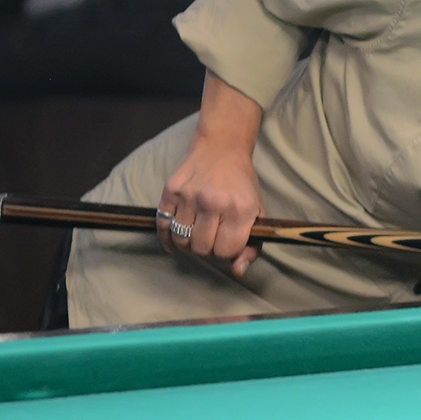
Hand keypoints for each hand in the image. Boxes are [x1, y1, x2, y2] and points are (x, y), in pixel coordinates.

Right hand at [157, 74, 266, 277]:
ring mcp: (189, 196)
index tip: (228, 244)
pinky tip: (175, 242)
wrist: (221, 147)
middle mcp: (213, 202)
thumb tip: (238, 272)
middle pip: (203, 249)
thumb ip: (252, 245)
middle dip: (208, 249)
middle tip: (212, 238)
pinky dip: (168, 240)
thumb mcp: (257, 211)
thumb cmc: (241, 184)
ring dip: (189, 244)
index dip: (227, 253)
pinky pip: (162, 227)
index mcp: (240, 208)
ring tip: (197, 234)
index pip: (226, 252)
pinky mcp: (169, 192)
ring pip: (182, 241)